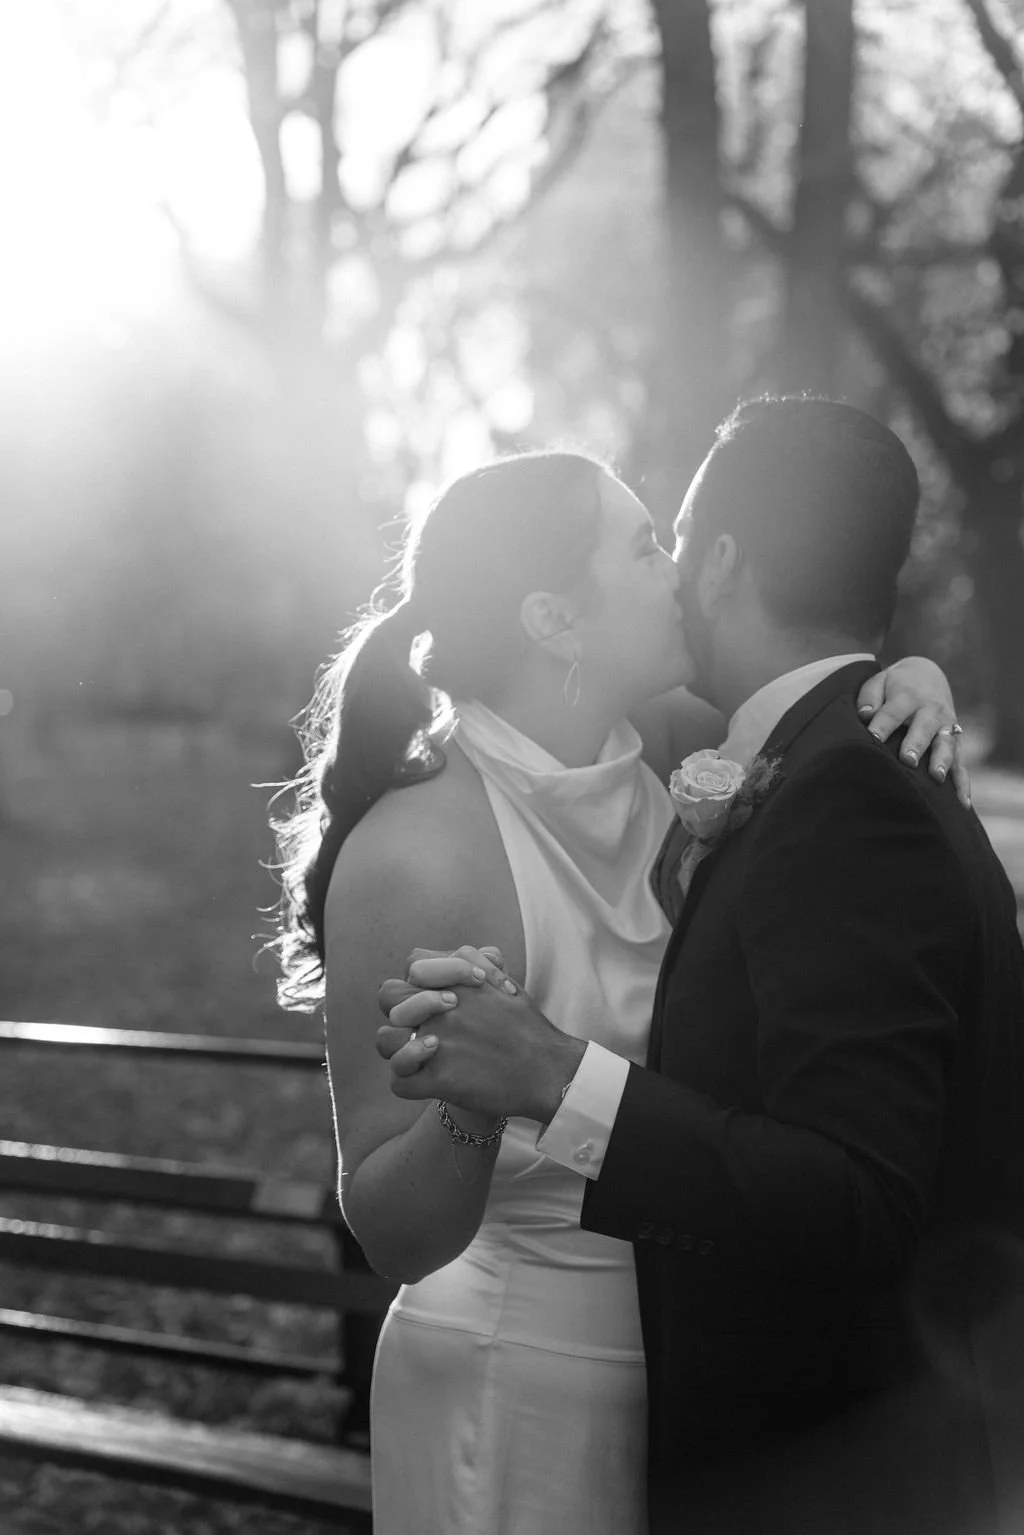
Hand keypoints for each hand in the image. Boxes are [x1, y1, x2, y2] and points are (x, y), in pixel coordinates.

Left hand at [375, 945, 584, 1124]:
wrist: (547, 1071)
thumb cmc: (527, 1027)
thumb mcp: (505, 983)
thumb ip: (481, 964)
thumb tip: (470, 953)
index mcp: (456, 982)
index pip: (412, 964)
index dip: (419, 978)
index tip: (440, 994)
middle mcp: (441, 1009)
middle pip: (388, 995)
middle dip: (399, 1008)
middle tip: (420, 1024)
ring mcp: (436, 1044)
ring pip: (384, 1040)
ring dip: (397, 1047)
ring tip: (421, 1053)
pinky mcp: (439, 1080)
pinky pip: (398, 1083)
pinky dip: (408, 1082)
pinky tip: (426, 1080)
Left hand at [857, 656, 970, 806]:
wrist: (926, 676)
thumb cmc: (894, 686)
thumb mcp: (879, 682)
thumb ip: (870, 698)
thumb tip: (864, 715)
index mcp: (908, 697)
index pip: (892, 712)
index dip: (882, 725)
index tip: (872, 739)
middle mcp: (931, 711)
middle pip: (923, 728)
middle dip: (916, 744)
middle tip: (907, 760)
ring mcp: (946, 727)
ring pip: (946, 745)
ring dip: (942, 761)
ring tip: (936, 778)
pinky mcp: (956, 742)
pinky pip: (962, 764)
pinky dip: (963, 783)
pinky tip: (962, 802)